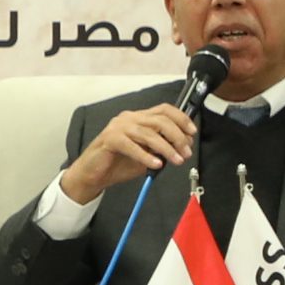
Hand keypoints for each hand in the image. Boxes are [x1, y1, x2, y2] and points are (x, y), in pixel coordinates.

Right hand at [58, 101, 198, 203]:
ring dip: (166, 148)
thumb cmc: (118, 163)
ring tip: (175, 160)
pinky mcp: (109, 139)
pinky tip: (155, 164)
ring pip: (148, 133)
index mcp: (138, 118)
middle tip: (185, 152)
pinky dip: (146, 156)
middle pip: (160, 120)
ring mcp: (118, 127)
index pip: (164, 110)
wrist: (92, 175)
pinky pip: (132, 145)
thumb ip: (160, 148)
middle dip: (177, 136)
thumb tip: (181, 147)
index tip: (191, 133)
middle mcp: (129, 118)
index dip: (181, 119)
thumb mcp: (146, 155)